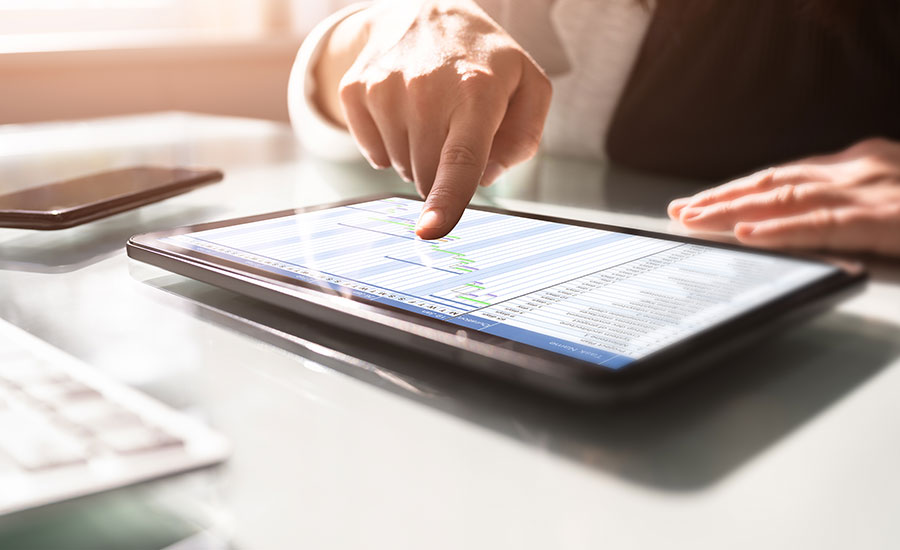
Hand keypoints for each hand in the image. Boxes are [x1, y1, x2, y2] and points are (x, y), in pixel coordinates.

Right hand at [323, 0, 550, 238]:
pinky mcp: (355, 90)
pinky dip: (390, 145)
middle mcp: (425, 89)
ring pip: (399, 168)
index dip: (445, 201)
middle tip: (454, 130)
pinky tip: (404, 111)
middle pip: (428, 177)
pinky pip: (372, 153)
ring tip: (430, 114)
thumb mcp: (527, 86)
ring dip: (418, 156)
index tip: (429, 232)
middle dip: (444, 172)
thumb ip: (523, 138)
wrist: (422, 8)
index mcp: (476, 91)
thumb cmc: (483, 58)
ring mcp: (384, 88)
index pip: (460, 159)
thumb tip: (485, 178)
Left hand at [668, 138, 899, 256]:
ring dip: (734, 210)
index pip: (784, 176)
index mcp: (859, 164)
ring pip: (785, 199)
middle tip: (681, 210)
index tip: (701, 201)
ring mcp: (868, 193)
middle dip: (722, 198)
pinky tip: (746, 234)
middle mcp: (857, 170)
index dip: (738, 189)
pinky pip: (821, 225)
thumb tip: (814, 215)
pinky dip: (779, 230)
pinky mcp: (885, 219)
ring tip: (695, 220)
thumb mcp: (894, 195)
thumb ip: (854, 201)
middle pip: (774, 183)